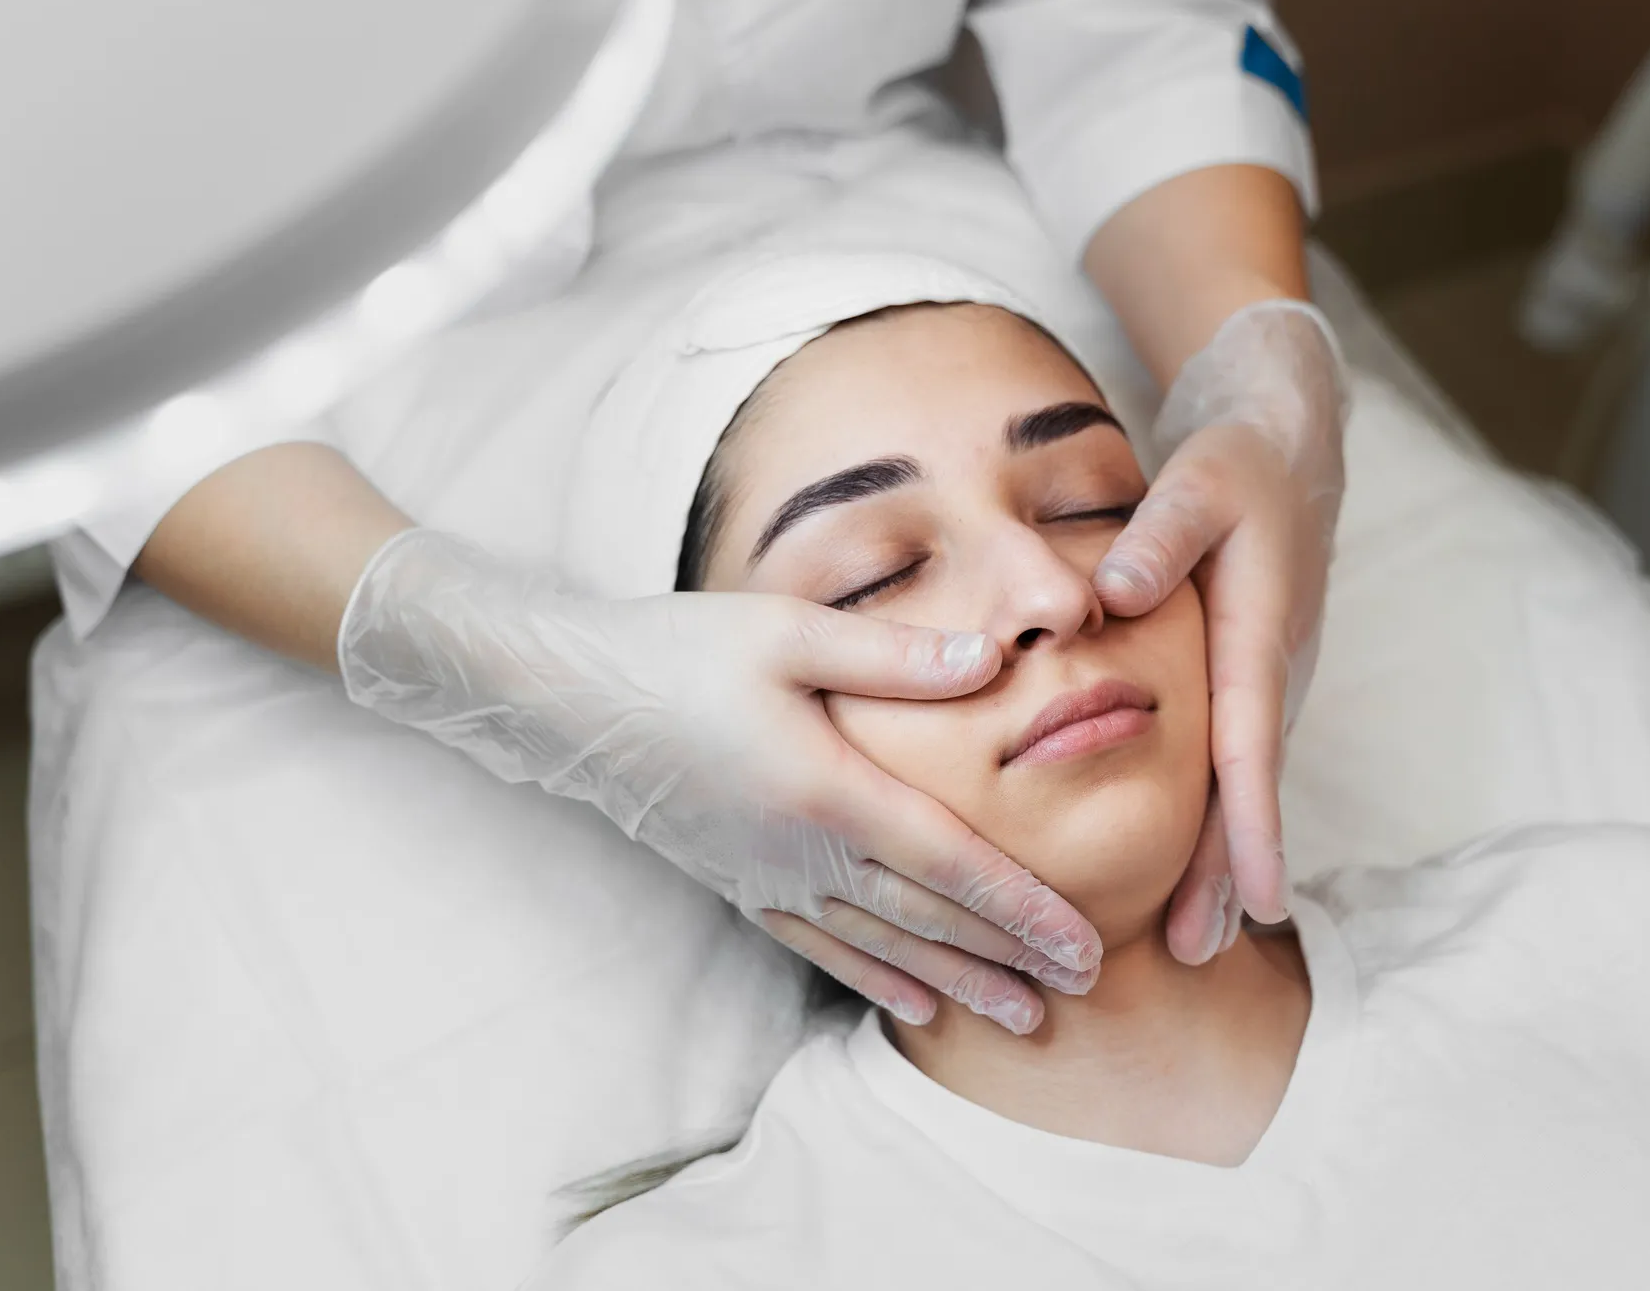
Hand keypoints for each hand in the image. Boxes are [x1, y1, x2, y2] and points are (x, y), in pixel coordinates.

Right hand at [339, 529, 1102, 1031]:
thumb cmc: (677, 653)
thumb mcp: (788, 631)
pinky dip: (872, 977)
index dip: (1022, 909)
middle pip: (926, 920)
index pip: (948, 864)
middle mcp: (801, 854)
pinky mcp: (738, 883)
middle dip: (1008, 957)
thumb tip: (997, 659)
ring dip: (955, 982)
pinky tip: (910, 1004)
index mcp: (826, 792)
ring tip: (1020, 1017)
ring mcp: (767, 878)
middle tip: (1082, 991)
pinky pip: (820, 947)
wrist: (564, 700)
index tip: (1084, 944)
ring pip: (880, 946)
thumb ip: (896, 656)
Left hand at [1092, 300, 1347, 958]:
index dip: (1252, 828)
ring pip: (1241, 785)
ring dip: (1222, 861)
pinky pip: (1232, 763)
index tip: (1261, 900)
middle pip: (1247, 791)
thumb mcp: (1197, 481)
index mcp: (1257, 634)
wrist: (1289, 444)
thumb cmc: (1236, 465)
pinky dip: (1216, 820)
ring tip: (1192, 941)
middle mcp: (1270, 672)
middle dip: (1229, 876)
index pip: (1251, 746)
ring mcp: (1265, 680)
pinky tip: (1190, 870)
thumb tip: (1111, 597)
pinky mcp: (1248, 679)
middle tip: (1197, 955)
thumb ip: (1159, 536)